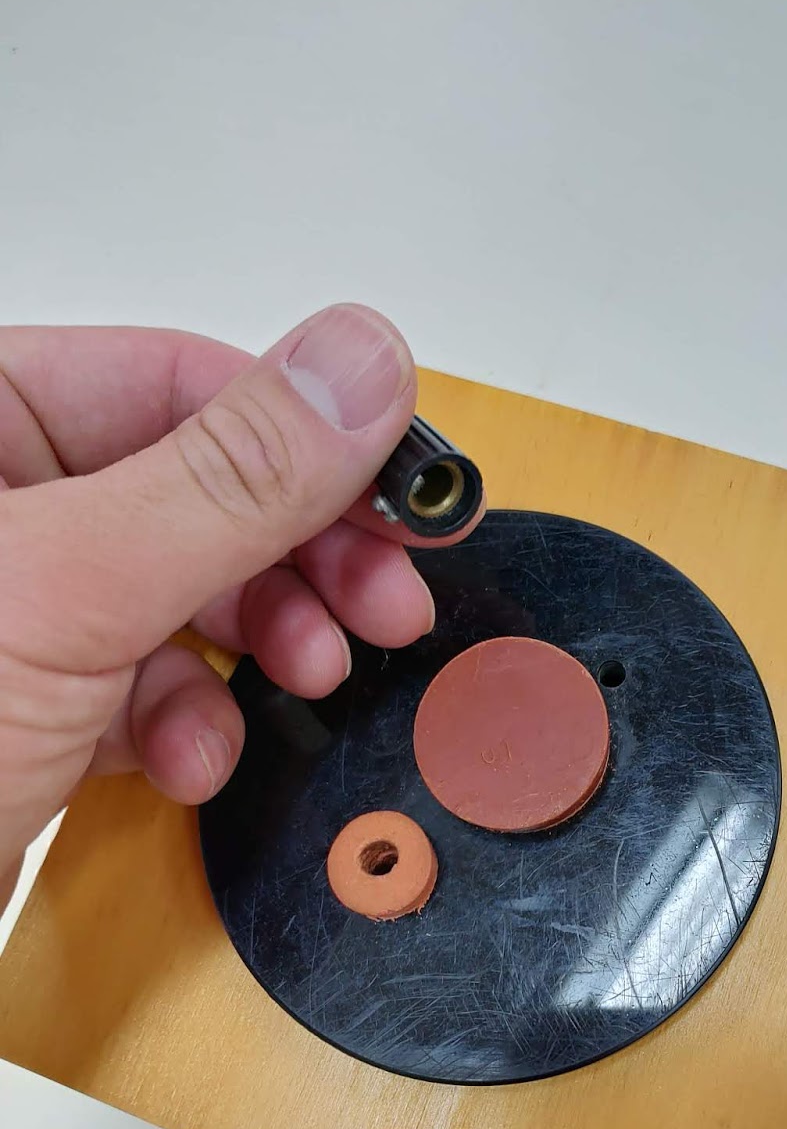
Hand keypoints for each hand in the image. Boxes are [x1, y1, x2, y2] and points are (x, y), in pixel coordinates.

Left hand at [0, 303, 479, 903]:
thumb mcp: (65, 590)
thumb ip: (227, 478)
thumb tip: (357, 368)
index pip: (178, 382)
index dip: (309, 439)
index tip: (405, 492)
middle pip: (200, 491)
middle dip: (298, 558)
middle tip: (382, 601)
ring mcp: (14, 610)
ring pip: (187, 595)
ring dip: (256, 648)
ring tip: (300, 678)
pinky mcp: (28, 703)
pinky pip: (147, 685)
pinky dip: (188, 726)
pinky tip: (184, 760)